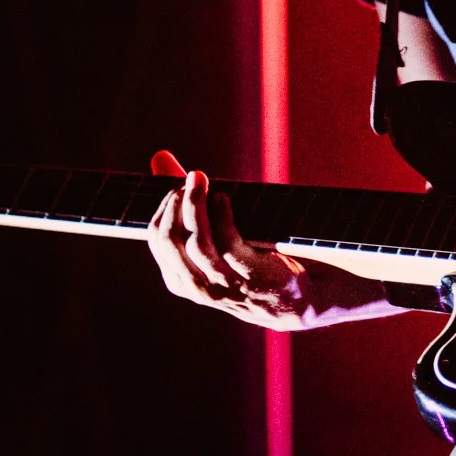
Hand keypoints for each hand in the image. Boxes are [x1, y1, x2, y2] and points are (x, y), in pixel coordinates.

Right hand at [145, 149, 391, 329]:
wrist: (298, 298)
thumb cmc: (251, 259)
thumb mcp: (214, 235)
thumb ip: (186, 200)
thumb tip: (158, 158)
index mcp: (183, 280)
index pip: (157, 241)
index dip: (161, 208)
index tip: (174, 185)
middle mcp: (199, 286)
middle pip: (170, 243)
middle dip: (175, 206)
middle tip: (189, 178)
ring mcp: (225, 285)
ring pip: (196, 245)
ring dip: (195, 207)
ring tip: (200, 180)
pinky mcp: (252, 276)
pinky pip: (227, 245)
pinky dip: (221, 219)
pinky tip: (223, 198)